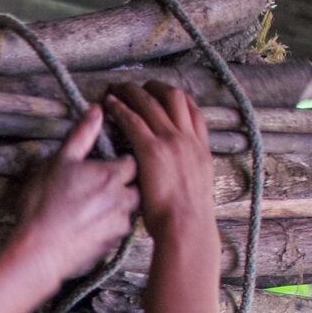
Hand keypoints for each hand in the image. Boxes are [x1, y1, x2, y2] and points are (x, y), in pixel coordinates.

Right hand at [2, 106, 138, 285]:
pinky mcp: (112, 246)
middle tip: (96, 186)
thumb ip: (82, 135)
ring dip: (115, 205)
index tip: (107, 162)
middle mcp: (123, 199)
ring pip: (128, 210)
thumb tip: (96, 112)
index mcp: (113, 175)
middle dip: (122, 184)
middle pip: (135, 186)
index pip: (132, 161)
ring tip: (90, 207)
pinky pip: (117, 230)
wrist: (39, 250)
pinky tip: (87, 225)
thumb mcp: (59, 161)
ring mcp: (119, 225)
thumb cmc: (44, 205)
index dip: (120, 160)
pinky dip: (107, 226)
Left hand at [103, 82, 215, 240]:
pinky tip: (110, 103)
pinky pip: (133, 119)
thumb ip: (187, 174)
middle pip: (174, 98)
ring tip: (118, 88)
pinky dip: (121, 107)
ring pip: (152, 102)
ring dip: (133, 92)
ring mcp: (171, 141)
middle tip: (139, 85)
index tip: (166, 94)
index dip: (178, 99)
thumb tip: (177, 175)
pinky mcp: (152, 149)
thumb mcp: (197, 190)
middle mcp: (188, 139)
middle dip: (154, 87)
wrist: (187, 227)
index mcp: (201, 149)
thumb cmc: (188, 219)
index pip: (193, 111)